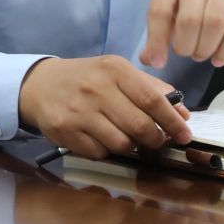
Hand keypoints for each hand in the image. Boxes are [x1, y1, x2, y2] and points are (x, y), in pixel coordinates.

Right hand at [18, 55, 191, 158]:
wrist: (38, 84)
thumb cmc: (86, 79)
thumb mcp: (116, 72)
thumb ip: (151, 89)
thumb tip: (182, 114)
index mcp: (114, 70)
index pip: (153, 100)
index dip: (173, 122)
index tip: (185, 136)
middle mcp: (95, 89)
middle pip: (140, 127)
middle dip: (155, 139)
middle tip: (156, 140)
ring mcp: (78, 111)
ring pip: (121, 144)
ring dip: (129, 146)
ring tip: (124, 136)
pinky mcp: (64, 130)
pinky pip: (99, 152)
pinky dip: (105, 150)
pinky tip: (99, 138)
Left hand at [139, 0, 223, 68]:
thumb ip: (160, 28)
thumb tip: (148, 60)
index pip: (159, 13)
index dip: (157, 41)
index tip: (158, 62)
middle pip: (189, 21)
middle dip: (186, 46)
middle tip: (187, 53)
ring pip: (214, 25)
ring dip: (205, 48)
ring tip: (201, 55)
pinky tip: (219, 59)